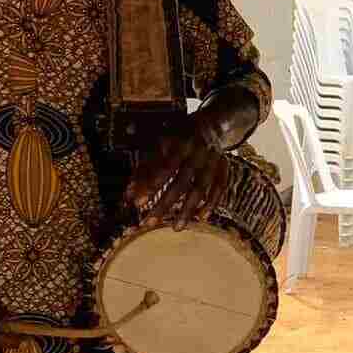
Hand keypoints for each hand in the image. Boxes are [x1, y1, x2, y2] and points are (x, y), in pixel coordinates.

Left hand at [123, 114, 229, 228]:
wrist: (214, 123)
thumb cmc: (179, 136)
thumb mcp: (159, 143)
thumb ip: (145, 168)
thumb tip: (129, 194)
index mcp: (179, 144)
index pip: (163, 167)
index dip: (150, 185)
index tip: (137, 204)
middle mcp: (197, 154)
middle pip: (180, 183)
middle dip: (165, 204)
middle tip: (150, 222)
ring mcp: (212, 163)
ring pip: (200, 189)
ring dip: (188, 209)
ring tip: (176, 228)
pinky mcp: (223, 169)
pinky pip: (219, 189)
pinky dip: (211, 204)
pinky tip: (201, 219)